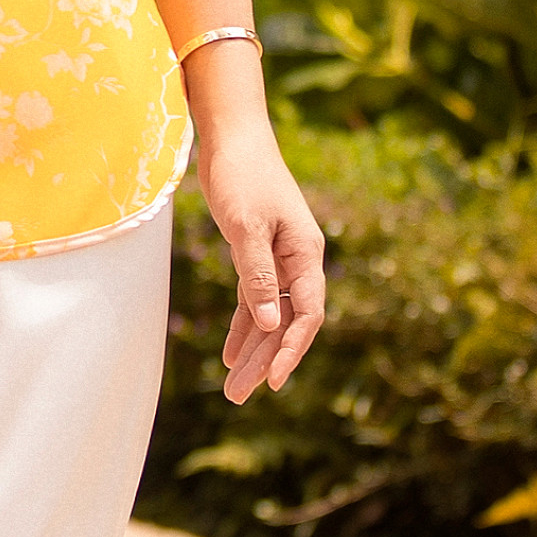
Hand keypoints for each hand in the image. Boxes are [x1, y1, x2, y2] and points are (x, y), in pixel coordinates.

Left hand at [196, 124, 325, 396]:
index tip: (274, 381)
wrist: (233, 139)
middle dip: (264, 361)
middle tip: (238, 397)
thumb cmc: (243, 176)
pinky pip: (253, 301)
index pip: (306, 314)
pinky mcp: (255, 255)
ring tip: (233, 390)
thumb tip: (267, 325)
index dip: (291, 350)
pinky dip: (242, 327)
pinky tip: (230, 355)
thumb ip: (257, 275)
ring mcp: (277, 260)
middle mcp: (297, 262)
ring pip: (268, 316)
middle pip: (285, 323)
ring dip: (252, 351)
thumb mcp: (247, 227)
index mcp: (305, 254)